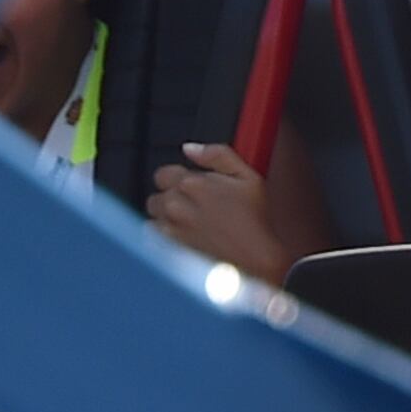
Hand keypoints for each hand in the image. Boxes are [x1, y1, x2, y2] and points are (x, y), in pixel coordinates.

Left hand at [147, 142, 288, 282]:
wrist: (256, 263)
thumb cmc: (255, 223)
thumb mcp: (247, 176)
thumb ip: (216, 155)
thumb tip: (191, 148)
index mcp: (192, 184)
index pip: (163, 174)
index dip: (176, 180)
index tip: (188, 188)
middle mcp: (176, 207)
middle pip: (156, 197)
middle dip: (171, 200)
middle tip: (193, 209)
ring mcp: (171, 231)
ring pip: (153, 218)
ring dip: (166, 220)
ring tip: (190, 227)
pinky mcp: (170, 253)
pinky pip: (154, 241)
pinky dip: (164, 240)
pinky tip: (187, 241)